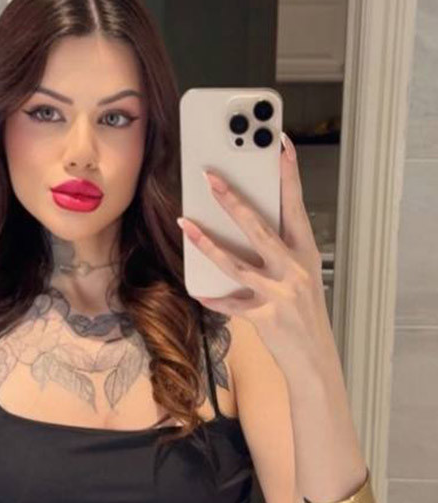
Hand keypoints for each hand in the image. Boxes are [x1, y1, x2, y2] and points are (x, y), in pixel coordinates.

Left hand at [177, 132, 334, 379]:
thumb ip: (278, 252)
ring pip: (236, 262)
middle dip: (233, 199)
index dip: (289, 173)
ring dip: (207, 242)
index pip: (296, 205)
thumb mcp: (301, 277)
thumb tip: (242, 226)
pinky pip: (230, 303)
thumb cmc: (305, 315)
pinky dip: (213, 297)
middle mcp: (294, 270)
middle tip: (210, 176)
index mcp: (306, 253)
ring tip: (185, 222)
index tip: (279, 143)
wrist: (316, 360)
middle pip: (259, 227)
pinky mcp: (264, 317)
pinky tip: (196, 288)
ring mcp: (279, 294)